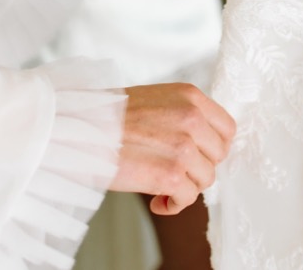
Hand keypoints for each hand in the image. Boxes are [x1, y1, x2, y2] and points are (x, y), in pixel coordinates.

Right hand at [110, 83, 236, 216]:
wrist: (75, 129)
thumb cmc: (106, 117)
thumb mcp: (153, 101)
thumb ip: (182, 117)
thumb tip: (202, 148)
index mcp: (189, 96)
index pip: (227, 128)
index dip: (212, 147)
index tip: (196, 156)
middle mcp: (191, 117)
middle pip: (218, 156)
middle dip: (197, 168)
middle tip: (173, 171)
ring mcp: (183, 146)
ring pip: (205, 179)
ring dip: (184, 187)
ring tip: (160, 185)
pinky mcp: (170, 174)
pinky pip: (188, 198)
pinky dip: (173, 204)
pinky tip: (156, 200)